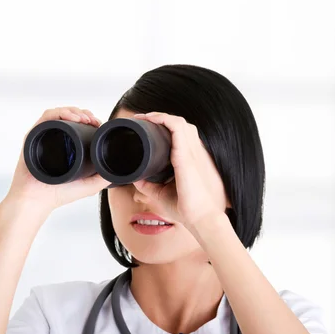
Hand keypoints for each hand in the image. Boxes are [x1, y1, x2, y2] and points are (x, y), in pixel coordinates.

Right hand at [4, 107, 109, 212]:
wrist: (37, 200)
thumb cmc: (59, 195)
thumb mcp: (89, 186)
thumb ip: (103, 178)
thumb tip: (120, 170)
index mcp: (65, 145)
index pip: (77, 124)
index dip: (89, 119)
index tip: (99, 123)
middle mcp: (53, 138)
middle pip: (69, 115)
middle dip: (84, 113)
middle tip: (94, 120)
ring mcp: (42, 136)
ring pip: (59, 112)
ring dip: (74, 110)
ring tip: (85, 118)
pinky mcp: (33, 135)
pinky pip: (47, 117)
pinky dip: (60, 112)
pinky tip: (73, 117)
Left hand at [132, 112, 228, 229]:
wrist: (200, 218)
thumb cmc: (186, 208)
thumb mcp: (160, 193)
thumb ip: (148, 184)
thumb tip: (134, 177)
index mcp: (188, 160)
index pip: (180, 136)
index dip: (165, 128)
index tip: (148, 128)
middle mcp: (192, 152)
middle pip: (180, 125)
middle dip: (161, 118)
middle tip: (143, 121)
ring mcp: (191, 152)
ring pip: (179, 122)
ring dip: (161, 115)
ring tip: (145, 117)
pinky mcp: (186, 155)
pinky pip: (177, 127)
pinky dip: (164, 119)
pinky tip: (151, 118)